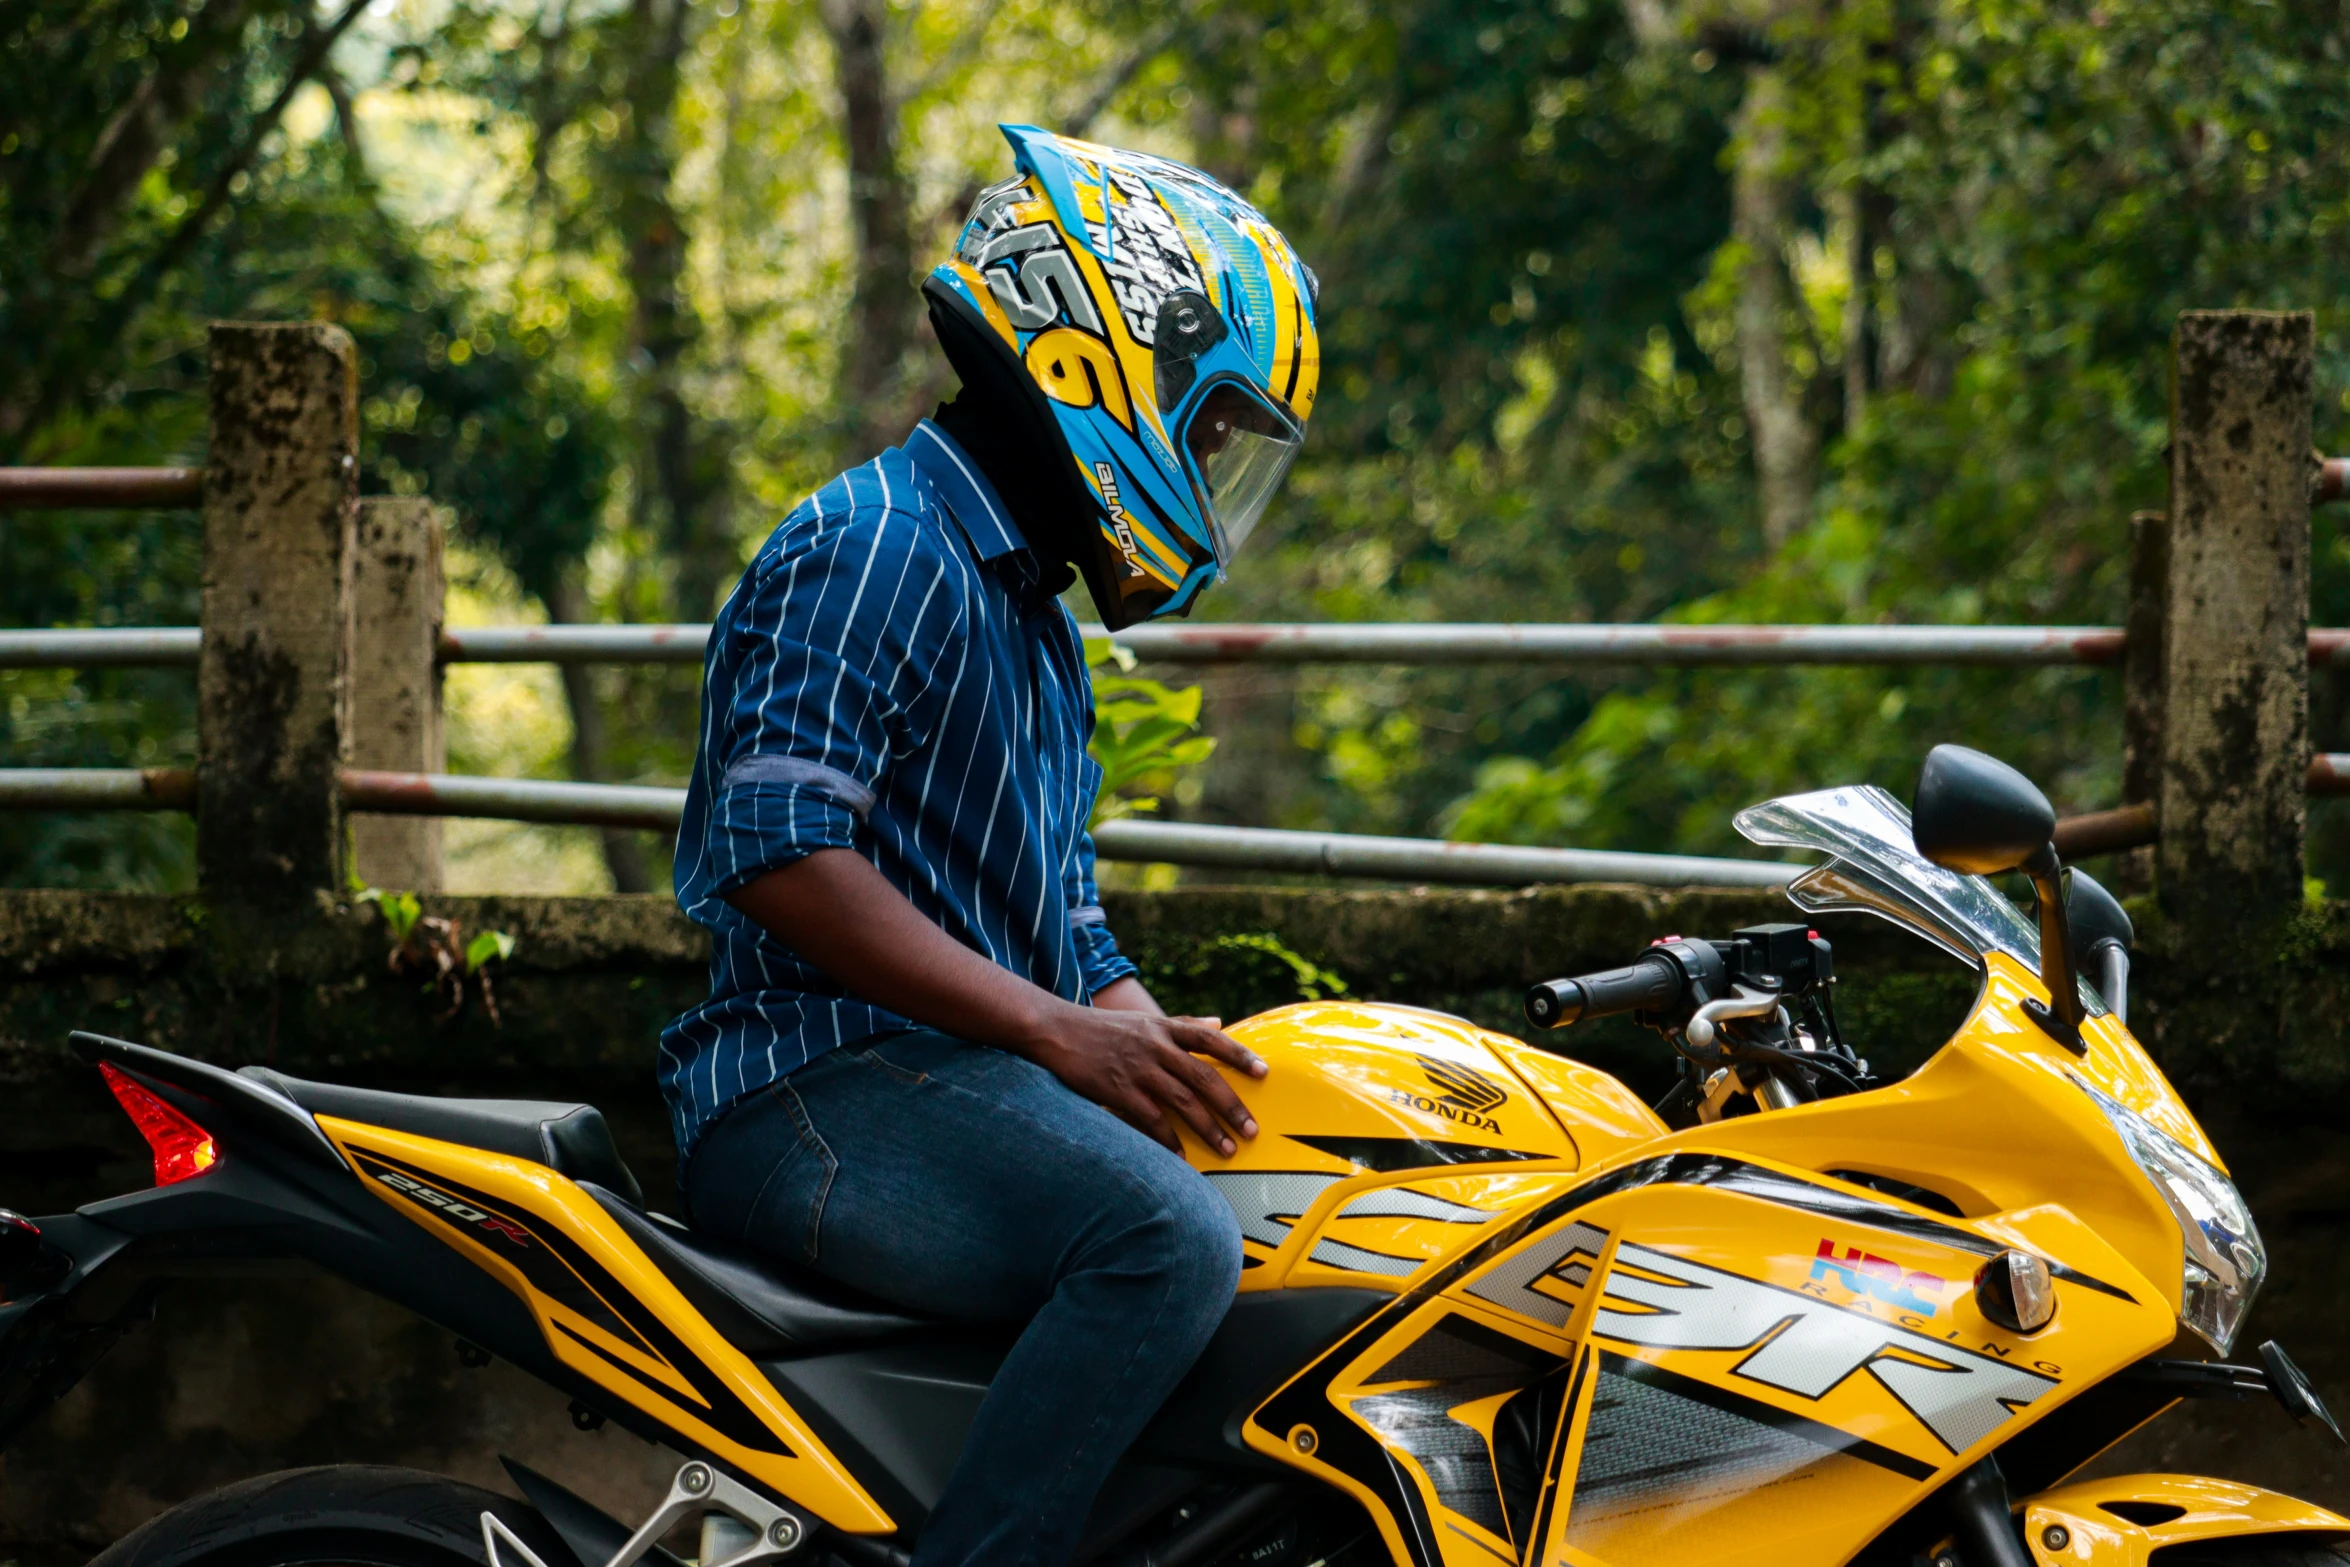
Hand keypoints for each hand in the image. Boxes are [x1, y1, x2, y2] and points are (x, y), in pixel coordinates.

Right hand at [1018, 1002, 1268, 1157]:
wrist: (1056, 1031)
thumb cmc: (1104, 1029)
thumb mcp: (1145, 1020)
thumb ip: (1183, 1024)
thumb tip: (1219, 1022)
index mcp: (1165, 1028)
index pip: (1212, 1039)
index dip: (1239, 1055)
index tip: (1264, 1073)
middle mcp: (1156, 1046)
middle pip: (1204, 1077)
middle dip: (1232, 1106)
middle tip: (1252, 1131)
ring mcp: (1138, 1069)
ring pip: (1184, 1102)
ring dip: (1209, 1129)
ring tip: (1227, 1149)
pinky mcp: (1118, 1090)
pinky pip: (1152, 1120)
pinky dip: (1169, 1140)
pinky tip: (1182, 1157)